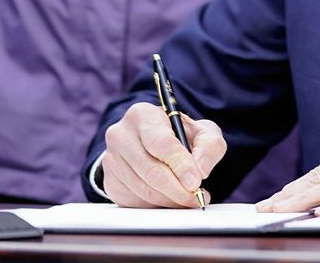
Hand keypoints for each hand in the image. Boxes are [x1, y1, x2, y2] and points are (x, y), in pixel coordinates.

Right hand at [101, 101, 225, 207]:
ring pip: (144, 189)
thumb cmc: (181, 135)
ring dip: (171, 200)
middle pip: (151, 170)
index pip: (161, 143)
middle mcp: (120, 135)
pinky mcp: (110, 182)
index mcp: (142, 115)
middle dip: (178, 189)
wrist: (158, 143)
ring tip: (190, 199)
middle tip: (197, 198)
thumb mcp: (203, 132)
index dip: (180, 165)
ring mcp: (111, 160)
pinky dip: (158, 205)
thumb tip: (200, 171)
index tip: (196, 182)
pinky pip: (135, 201)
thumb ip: (209, 146)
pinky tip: (172, 199)